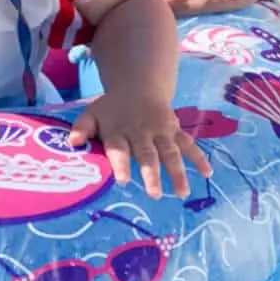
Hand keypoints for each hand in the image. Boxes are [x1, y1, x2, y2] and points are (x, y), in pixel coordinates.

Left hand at [69, 92, 211, 199]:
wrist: (137, 86)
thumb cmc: (111, 110)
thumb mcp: (92, 114)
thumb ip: (82, 128)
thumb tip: (72, 142)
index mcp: (118, 131)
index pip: (118, 148)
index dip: (120, 163)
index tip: (122, 180)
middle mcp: (140, 132)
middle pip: (147, 154)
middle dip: (151, 173)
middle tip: (155, 194)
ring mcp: (160, 131)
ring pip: (170, 152)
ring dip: (177, 171)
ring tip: (182, 192)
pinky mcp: (175, 130)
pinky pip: (188, 144)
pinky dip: (199, 157)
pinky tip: (207, 173)